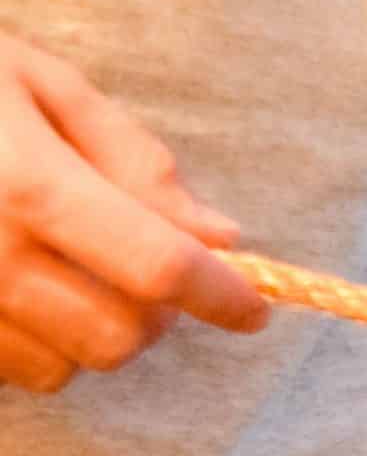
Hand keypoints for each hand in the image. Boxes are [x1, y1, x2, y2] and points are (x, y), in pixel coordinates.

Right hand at [0, 32, 268, 393]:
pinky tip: (18, 289)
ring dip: (89, 334)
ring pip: (64, 369)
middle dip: (153, 317)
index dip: (221, 296)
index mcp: (23, 183)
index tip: (253, 309)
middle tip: (147, 272)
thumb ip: (135, 161)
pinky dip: (33, 344)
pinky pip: (10, 372)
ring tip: (67, 270)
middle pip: (117, 338)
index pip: (156, 266)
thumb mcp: (40, 83)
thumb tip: (222, 237)